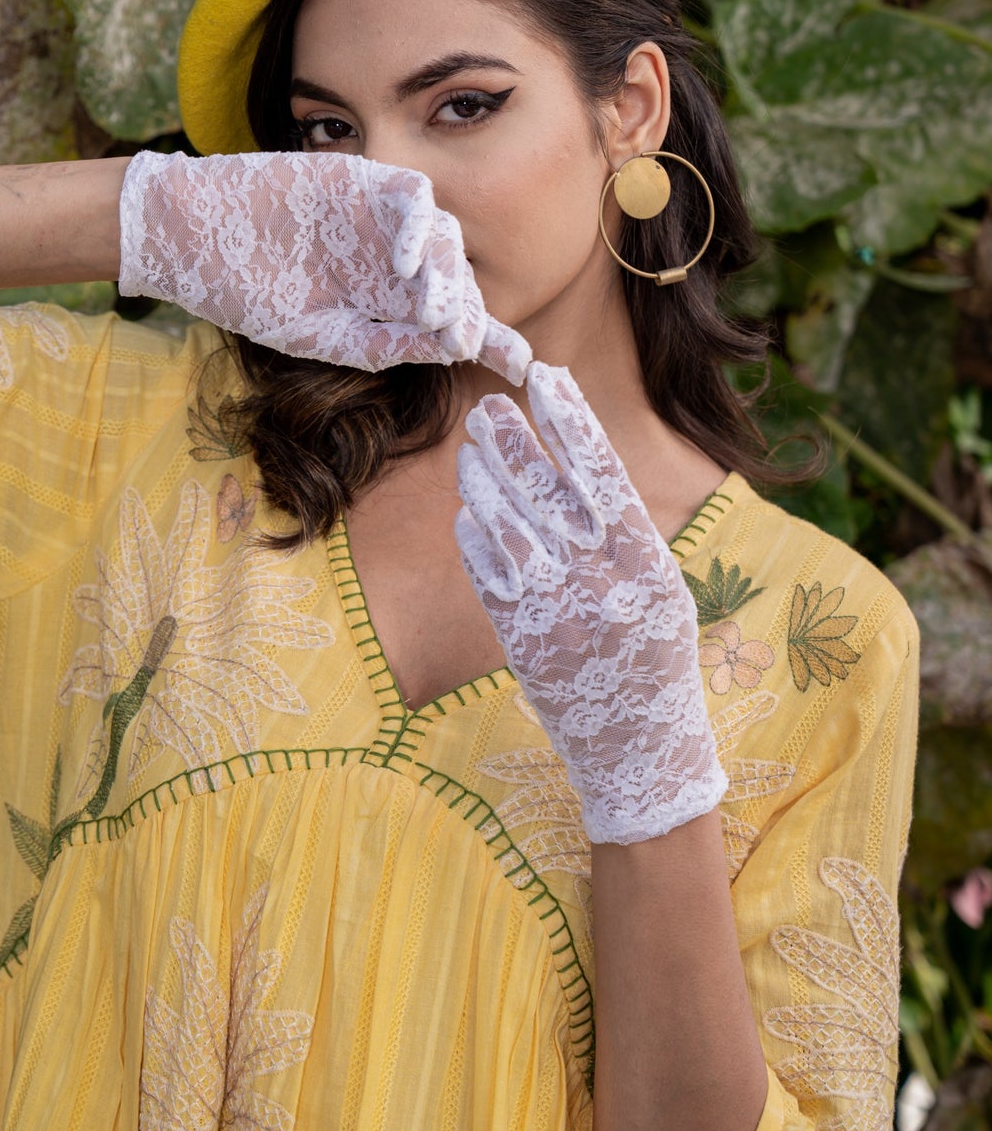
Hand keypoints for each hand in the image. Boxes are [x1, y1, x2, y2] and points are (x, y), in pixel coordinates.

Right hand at [118, 149, 528, 378]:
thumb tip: (451, 354)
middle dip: (472, 313)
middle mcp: (392, 258)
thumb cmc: (248, 291)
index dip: (488, 338)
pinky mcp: (364, 177)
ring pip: (442, 237)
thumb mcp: (318, 334)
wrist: (192, 235)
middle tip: (474, 339)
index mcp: (385, 299)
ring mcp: (381, 217)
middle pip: (455, 279)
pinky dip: (417, 227)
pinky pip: (413, 195)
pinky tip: (406, 263)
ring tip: (437, 311)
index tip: (522, 366)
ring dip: (446, 275)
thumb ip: (380, 344)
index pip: (450, 319)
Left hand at [454, 365, 724, 843]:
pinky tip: (468, 512)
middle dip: (514, 440)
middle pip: (548, 491)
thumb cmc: (653, 656)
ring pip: (507, 525)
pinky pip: (487, 574)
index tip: (547, 377)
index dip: (572, 421)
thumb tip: (576, 456)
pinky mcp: (522, 642)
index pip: (604, 473)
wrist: (640, 752)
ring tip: (472, 451)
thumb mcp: (662, 589)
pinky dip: (474, 537)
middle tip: (489, 406)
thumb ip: (623, 532)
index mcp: (648, 563)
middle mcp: (604, 584)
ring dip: (485, 481)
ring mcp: (560, 614)